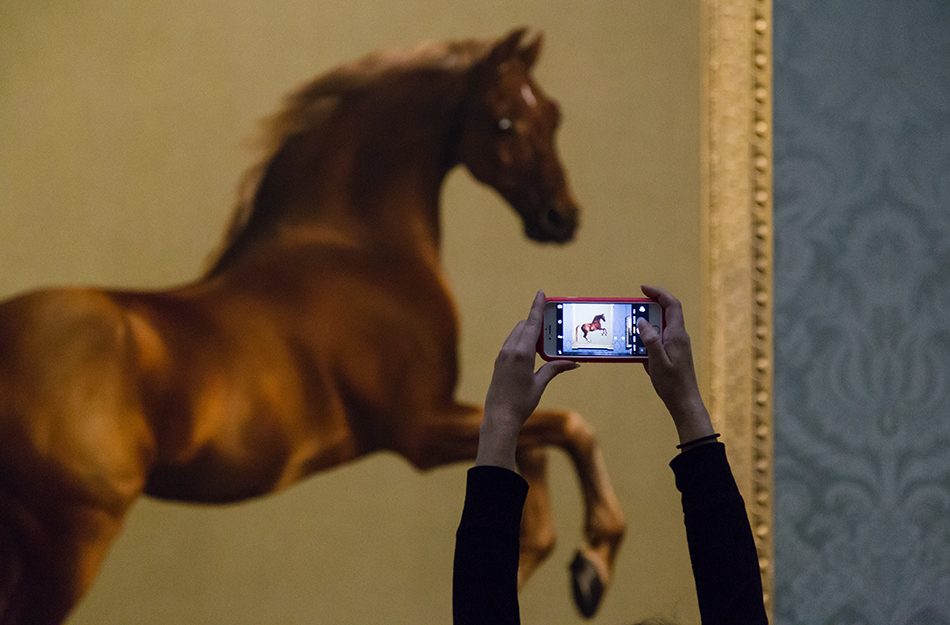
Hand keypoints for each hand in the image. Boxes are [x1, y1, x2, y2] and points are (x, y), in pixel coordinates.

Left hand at [476, 291, 578, 470]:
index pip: (531, 324)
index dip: (536, 307)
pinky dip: (522, 341)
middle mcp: (510, 350)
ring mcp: (502, 356)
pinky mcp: (499, 362)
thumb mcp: (540, 384)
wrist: (499, 417)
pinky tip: (531, 349)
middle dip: (536, 320)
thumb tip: (574, 363)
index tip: (541, 293)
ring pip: (516, 334)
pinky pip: (511, 344)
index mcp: (521, 353)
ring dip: (528, 331)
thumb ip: (555, 369)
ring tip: (544, 335)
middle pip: (523, 326)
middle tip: (551, 319)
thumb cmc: (521, 403)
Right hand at [636, 285, 714, 445]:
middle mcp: (678, 336)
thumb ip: (650, 340)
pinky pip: (659, 338)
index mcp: (676, 335)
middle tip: (632, 306)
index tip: (643, 288)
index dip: (659, 293)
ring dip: (646, 323)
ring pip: (661, 325)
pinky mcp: (672, 353)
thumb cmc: (672, 384)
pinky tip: (636, 346)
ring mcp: (676, 344)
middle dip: (650, 305)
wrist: (684, 401)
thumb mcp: (657, 361)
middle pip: (666, 312)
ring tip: (630, 326)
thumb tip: (642, 321)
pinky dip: (647, 337)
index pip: (671, 305)